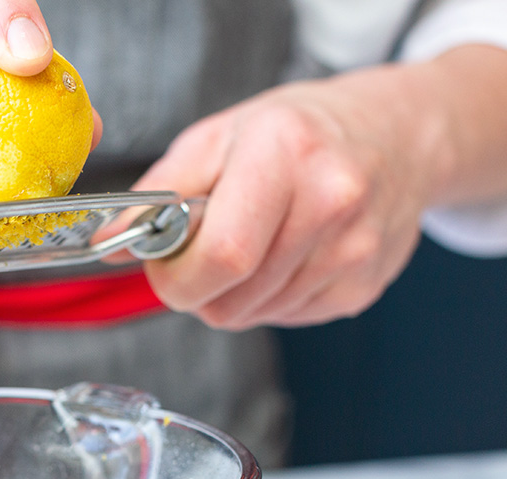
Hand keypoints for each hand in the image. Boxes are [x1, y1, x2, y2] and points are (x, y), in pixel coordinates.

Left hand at [121, 66, 451, 329]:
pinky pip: (285, 318)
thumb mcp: (217, 139)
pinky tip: (284, 256)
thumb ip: (156, 194)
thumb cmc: (299, 132)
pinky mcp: (363, 287)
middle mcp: (331, 201)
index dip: (176, 276)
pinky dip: (268, 298)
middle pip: (231, 300)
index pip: (221, 255)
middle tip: (202, 251)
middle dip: (197, 288)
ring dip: (233, 294)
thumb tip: (109, 243)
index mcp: (285, 153)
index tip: (165, 262)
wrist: (397, 133)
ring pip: (253, 317)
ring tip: (252, 244)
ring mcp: (354, 250)